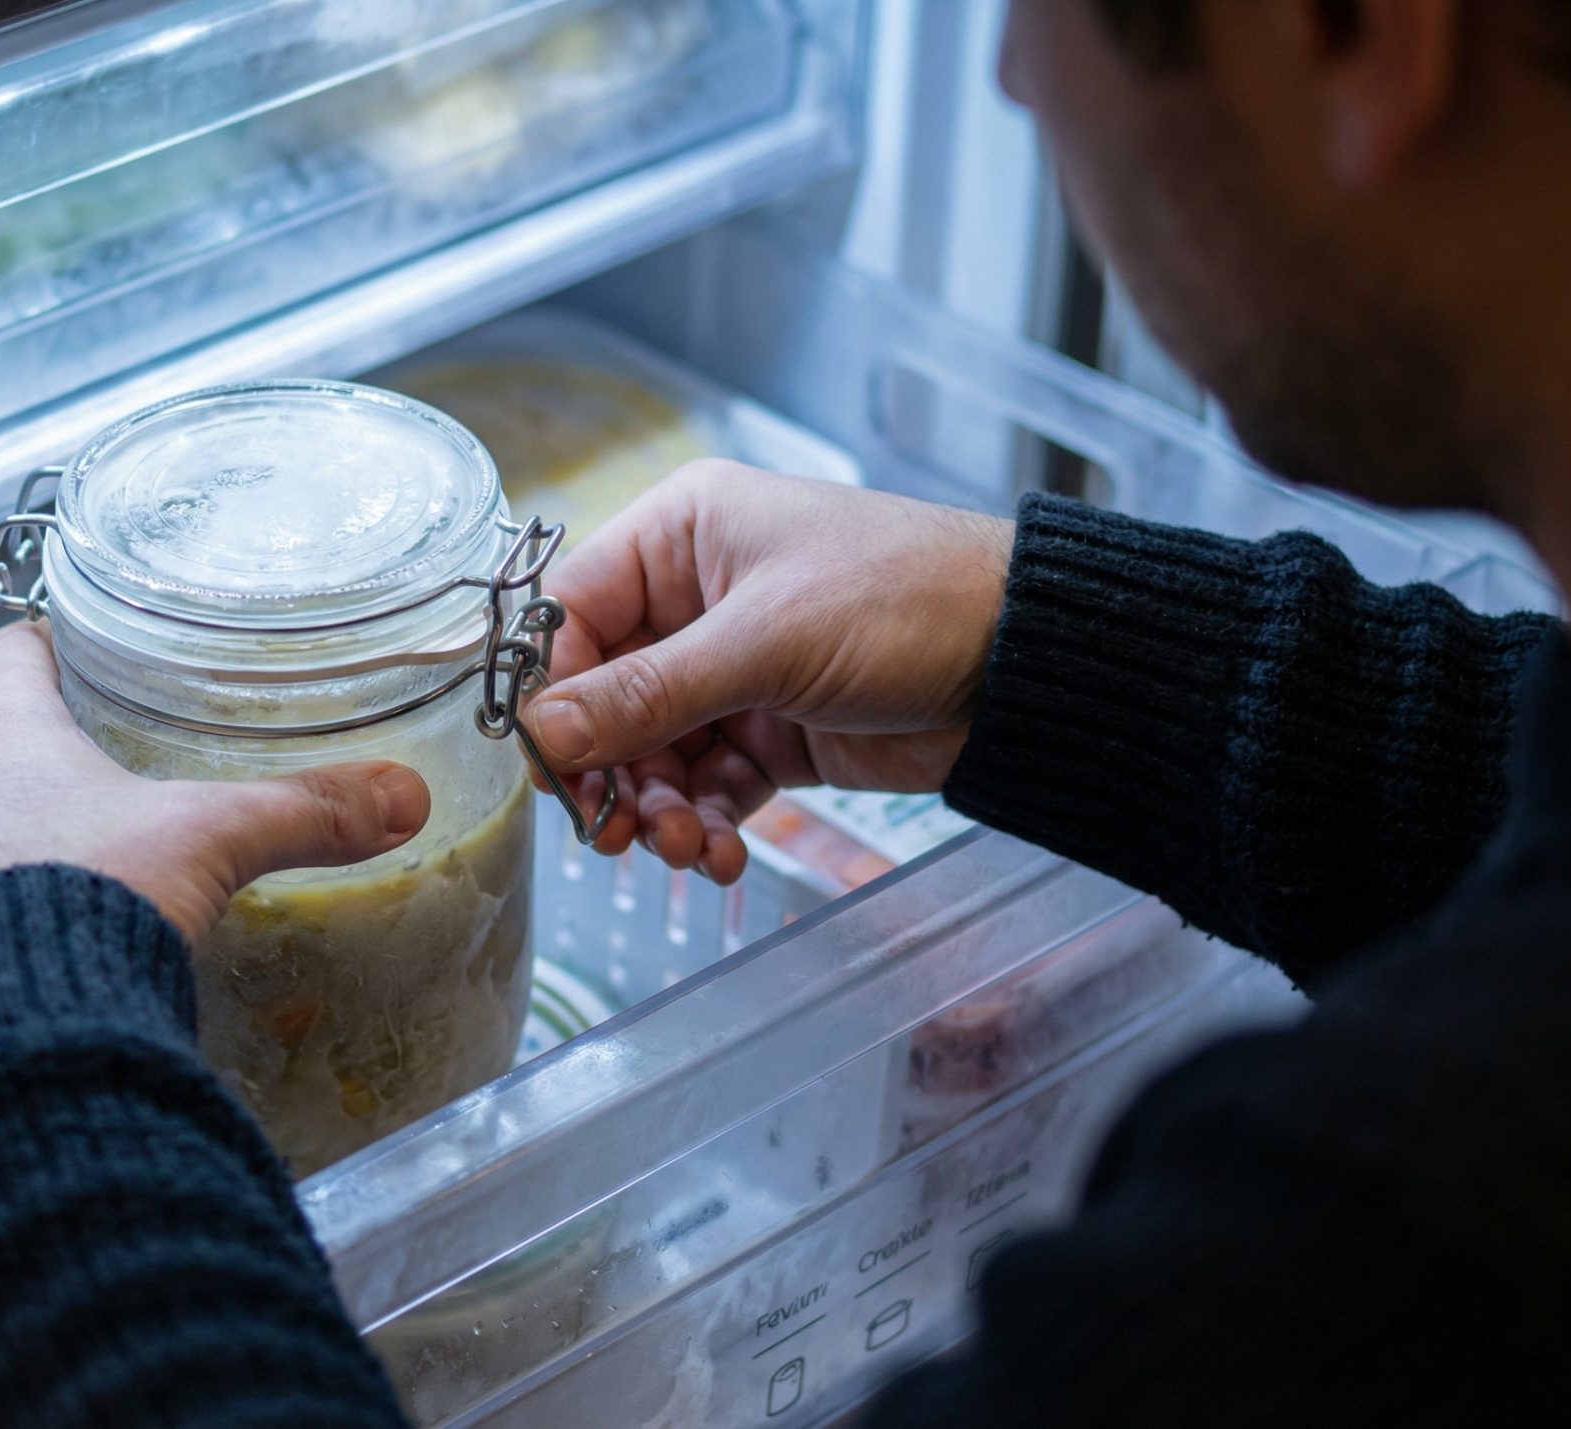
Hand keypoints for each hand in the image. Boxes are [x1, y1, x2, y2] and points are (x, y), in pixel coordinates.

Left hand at [0, 623, 431, 984]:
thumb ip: (303, 812)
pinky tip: (2, 949)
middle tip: (69, 765)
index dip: (42, 647)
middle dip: (6, 746)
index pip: (6, 651)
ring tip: (35, 859)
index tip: (70, 653)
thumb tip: (399, 797)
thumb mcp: (211, 842)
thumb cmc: (86, 907)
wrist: (4, 1042)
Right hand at [531, 460, 1012, 883]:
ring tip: (688, 849)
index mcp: (681, 535)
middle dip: (612, 771)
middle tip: (620, 833)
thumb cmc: (907, 600)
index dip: (556, 694)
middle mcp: (694, 597)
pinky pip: (705, 784)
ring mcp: (732, 668)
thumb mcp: (766, 643)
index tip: (556, 765)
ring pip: (652, 753)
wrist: (1026, 663)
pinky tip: (721, 854)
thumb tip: (545, 733)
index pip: (573, 616)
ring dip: (659, 810)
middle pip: (605, 697)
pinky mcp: (769, 729)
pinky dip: (705, 823)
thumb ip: (649, 693)